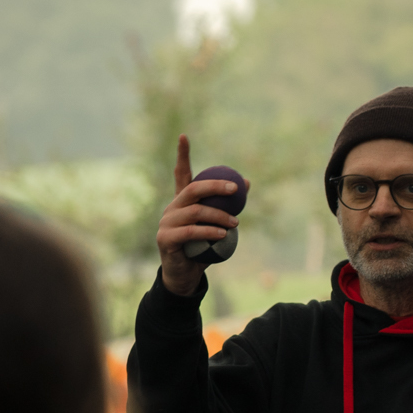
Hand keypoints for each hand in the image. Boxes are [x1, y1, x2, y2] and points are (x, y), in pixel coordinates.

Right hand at [154, 135, 240, 297]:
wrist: (185, 276)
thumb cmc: (202, 249)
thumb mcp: (217, 226)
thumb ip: (228, 206)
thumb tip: (247, 183)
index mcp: (182, 202)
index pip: (181, 173)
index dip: (182, 155)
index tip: (184, 136)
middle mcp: (171, 208)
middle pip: (192, 188)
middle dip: (215, 185)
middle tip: (235, 188)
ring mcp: (166, 223)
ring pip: (195, 211)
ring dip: (219, 216)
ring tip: (235, 223)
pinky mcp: (165, 239)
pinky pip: (191, 232)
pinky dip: (209, 232)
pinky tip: (223, 235)